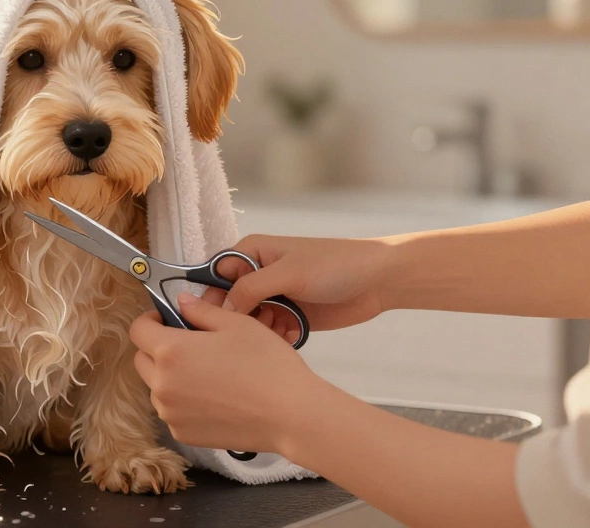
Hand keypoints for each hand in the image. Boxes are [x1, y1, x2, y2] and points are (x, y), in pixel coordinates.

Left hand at [130, 295, 325, 454]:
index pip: (137, 330)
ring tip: (205, 375)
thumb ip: (200, 311)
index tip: (168, 320)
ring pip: (156, 387)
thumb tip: (180, 302)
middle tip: (189, 346)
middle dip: (157, 349)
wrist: (291, 415)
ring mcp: (170, 413)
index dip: (150, 320)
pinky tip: (213, 398)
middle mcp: (161, 384)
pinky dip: (183, 403)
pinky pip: (172, 411)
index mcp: (170, 351)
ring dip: (169, 377)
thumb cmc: (266, 363)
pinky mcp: (183, 434)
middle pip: (142, 360)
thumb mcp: (236, 324)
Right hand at [206, 235, 396, 330]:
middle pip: (229, 302)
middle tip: (256, 328)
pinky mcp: (289, 316)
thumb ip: (250, 288)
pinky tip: (293, 336)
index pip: (215, 275)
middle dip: (239, 319)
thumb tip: (222, 309)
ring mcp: (274, 296)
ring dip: (260, 331)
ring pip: (249, 321)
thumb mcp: (288, 273)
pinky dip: (277, 337)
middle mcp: (257, 274)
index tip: (213, 320)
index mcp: (251, 253)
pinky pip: (270, 332)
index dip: (210, 297)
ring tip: (280, 330)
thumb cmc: (334, 265)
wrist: (378, 281)